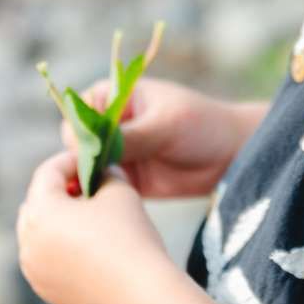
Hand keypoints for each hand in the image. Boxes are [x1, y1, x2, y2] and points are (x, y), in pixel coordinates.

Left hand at [16, 149, 168, 303]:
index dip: (70, 160)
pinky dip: (60, 248)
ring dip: (57, 221)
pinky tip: (91, 246)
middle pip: (36, 204)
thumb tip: (100, 172)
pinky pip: (46, 260)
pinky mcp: (47, 292)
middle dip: (59, 190)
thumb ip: (104, 174)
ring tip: (89, 216)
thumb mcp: (119, 190)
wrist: (140, 293)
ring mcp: (34, 272)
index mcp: (41, 212)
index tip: (91, 158)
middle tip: (87, 185)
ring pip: (38, 235)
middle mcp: (28, 243)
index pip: (47, 173)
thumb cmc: (130, 236)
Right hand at [60, 76, 257, 198]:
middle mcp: (108, 124)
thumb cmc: (201, 125)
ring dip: (86, 184)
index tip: (88, 154)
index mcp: (113, 96)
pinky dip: (99, 198)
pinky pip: (100, 189)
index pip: (78, 113)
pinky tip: (108, 207)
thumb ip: (130, 136)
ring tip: (100, 196)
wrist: (229, 155)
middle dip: (77, 163)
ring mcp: (114, 153)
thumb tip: (92, 147)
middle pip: (74, 145)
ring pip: (83, 170)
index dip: (77, 135)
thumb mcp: (165, 125)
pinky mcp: (123, 180)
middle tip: (91, 181)